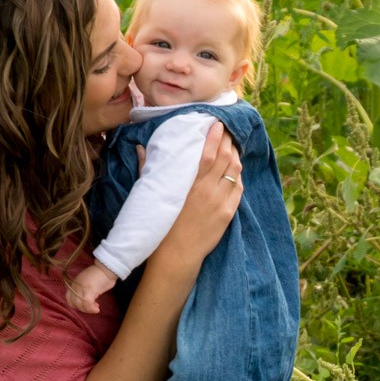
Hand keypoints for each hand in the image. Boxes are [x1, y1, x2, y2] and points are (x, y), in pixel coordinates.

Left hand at [66, 263, 115, 314]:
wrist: (106, 268)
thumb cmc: (100, 275)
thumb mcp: (87, 283)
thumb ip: (83, 290)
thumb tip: (85, 301)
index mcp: (74, 284)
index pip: (68, 298)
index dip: (76, 304)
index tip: (84, 305)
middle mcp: (75, 286)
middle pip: (73, 303)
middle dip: (82, 308)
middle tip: (91, 308)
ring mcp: (81, 288)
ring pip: (80, 305)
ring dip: (88, 309)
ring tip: (95, 308)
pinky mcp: (88, 291)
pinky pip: (87, 304)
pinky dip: (91, 309)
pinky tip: (97, 309)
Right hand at [160, 121, 241, 262]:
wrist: (177, 256)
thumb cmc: (162, 226)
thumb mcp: (152, 196)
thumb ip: (146, 169)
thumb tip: (140, 148)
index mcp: (191, 185)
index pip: (209, 154)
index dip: (215, 137)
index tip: (218, 124)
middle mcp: (209, 191)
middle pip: (226, 159)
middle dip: (229, 142)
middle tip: (227, 132)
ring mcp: (221, 203)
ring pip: (235, 172)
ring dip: (235, 157)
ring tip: (232, 147)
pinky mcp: (228, 214)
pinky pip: (239, 190)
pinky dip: (238, 177)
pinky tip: (235, 171)